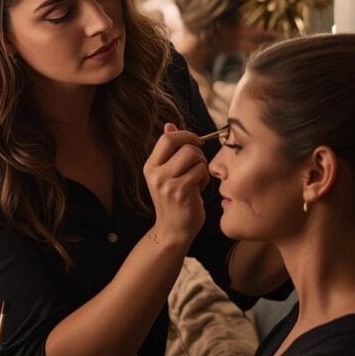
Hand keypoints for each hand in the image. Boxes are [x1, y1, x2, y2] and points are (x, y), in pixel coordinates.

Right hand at [143, 123, 208, 244]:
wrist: (172, 230)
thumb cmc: (174, 201)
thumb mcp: (166, 174)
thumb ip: (168, 151)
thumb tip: (169, 125)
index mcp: (150, 166)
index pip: (168, 138)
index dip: (186, 135)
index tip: (196, 143)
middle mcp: (156, 173)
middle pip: (185, 146)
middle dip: (198, 153)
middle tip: (198, 166)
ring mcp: (167, 183)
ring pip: (195, 158)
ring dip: (202, 167)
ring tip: (197, 180)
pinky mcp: (181, 192)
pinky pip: (201, 172)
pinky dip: (204, 179)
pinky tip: (198, 190)